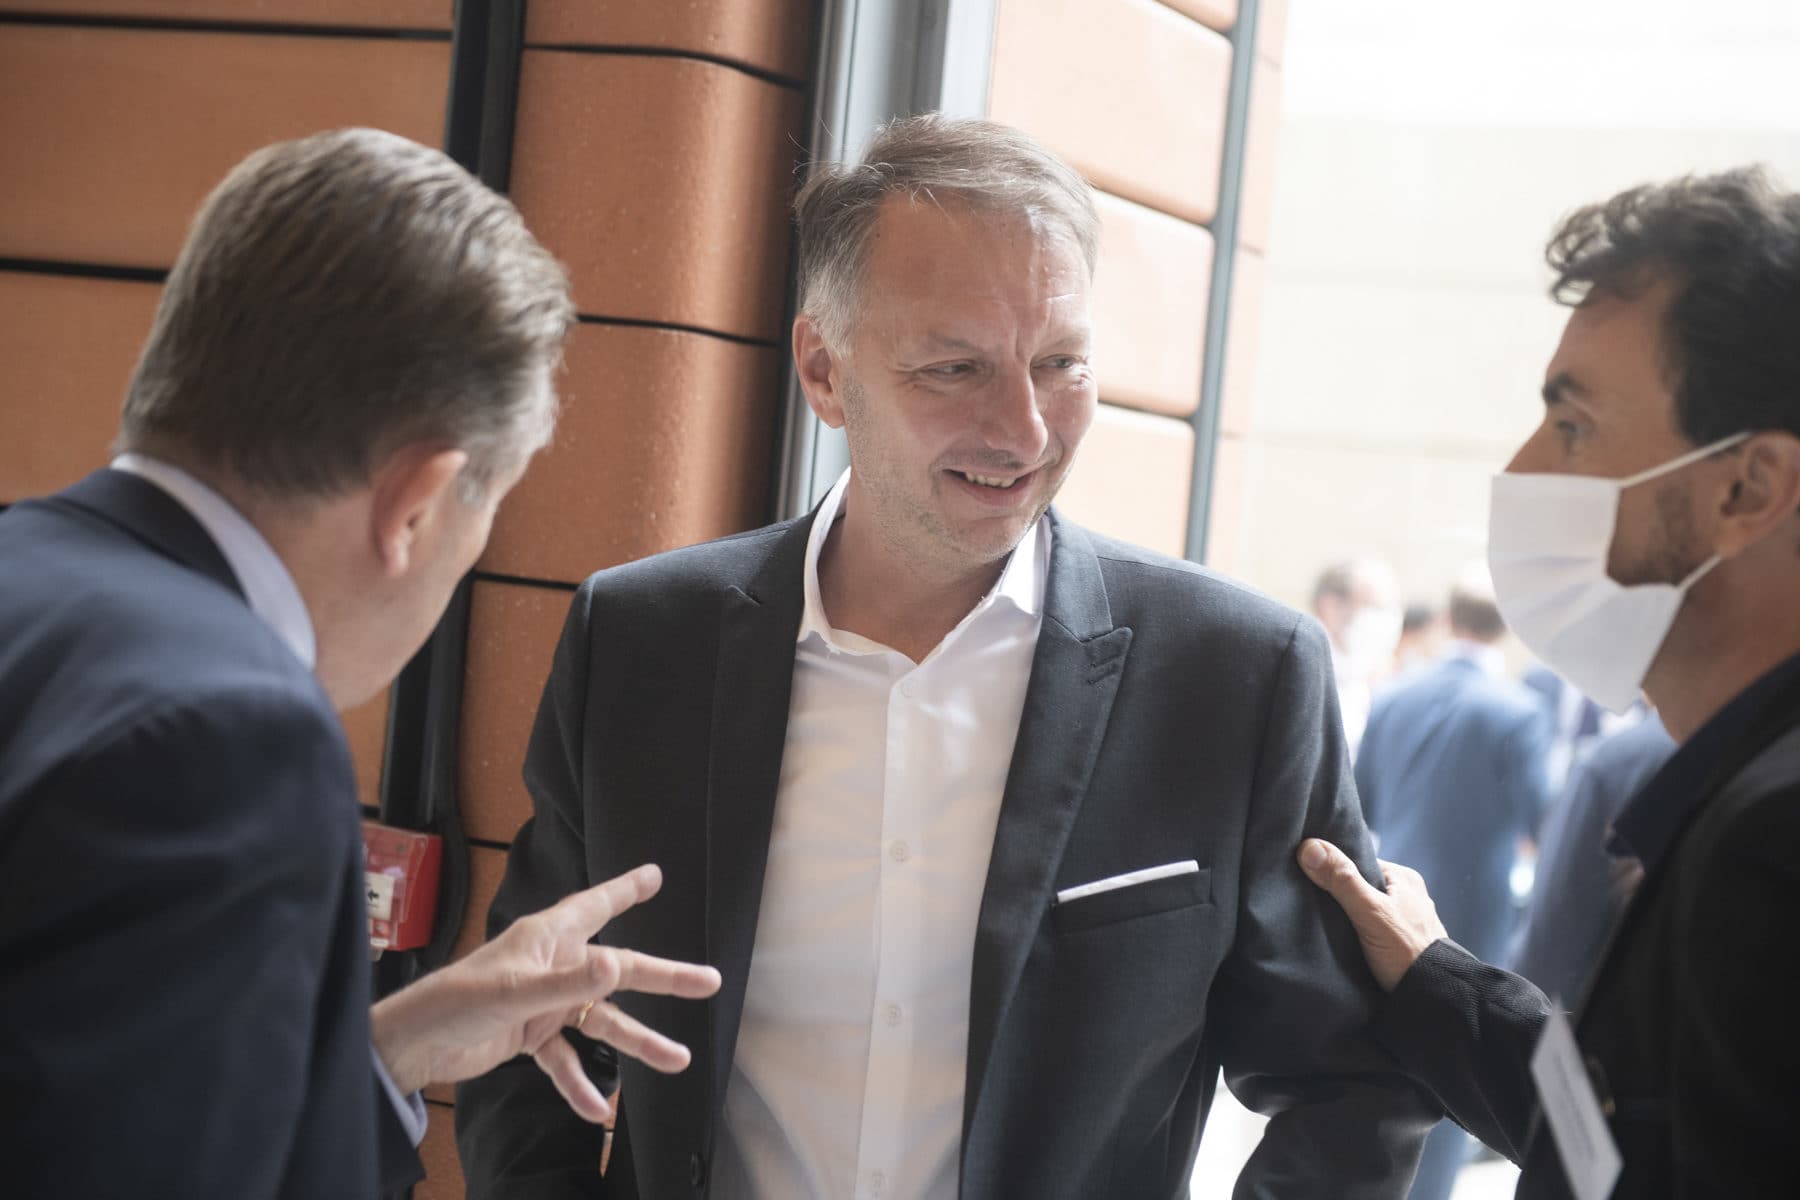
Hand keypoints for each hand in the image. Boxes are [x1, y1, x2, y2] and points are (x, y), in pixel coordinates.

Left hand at [369, 863, 719, 1121]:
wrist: (411, 1047)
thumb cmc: (455, 1001)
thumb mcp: (515, 991)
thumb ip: (569, 983)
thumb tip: (619, 965)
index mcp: (548, 939)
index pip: (597, 906)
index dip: (626, 890)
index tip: (655, 875)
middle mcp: (552, 965)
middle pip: (618, 971)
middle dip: (664, 978)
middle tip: (708, 981)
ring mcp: (543, 1002)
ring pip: (601, 1019)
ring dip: (635, 1041)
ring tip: (676, 1060)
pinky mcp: (529, 1035)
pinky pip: (565, 1059)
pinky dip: (579, 1083)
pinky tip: (595, 1109)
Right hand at [1296, 839, 1445, 991]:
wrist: (1432, 999)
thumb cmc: (1405, 950)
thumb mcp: (1370, 911)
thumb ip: (1342, 880)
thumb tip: (1309, 846)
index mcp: (1404, 879)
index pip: (1359, 865)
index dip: (1335, 871)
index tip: (1311, 879)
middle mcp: (1407, 896)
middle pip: (1360, 888)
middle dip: (1339, 896)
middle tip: (1312, 904)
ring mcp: (1405, 922)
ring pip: (1364, 911)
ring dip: (1347, 918)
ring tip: (1323, 925)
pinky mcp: (1400, 946)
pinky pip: (1370, 931)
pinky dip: (1356, 935)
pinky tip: (1340, 942)